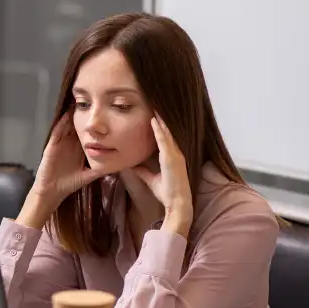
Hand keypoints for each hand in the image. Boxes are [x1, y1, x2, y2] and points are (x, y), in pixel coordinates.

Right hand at [17, 111, 102, 228]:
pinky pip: (57, 132)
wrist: (52, 191)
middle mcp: (70, 143)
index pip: (88, 133)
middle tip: (93, 100)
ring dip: (73, 114)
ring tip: (79, 101)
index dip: (95, 124)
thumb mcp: (89, 174)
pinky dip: (62, 123)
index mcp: (78, 149)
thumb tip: (118, 165)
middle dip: (84, 114)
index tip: (105, 113)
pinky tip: (67, 114)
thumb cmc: (69, 183)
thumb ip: (101, 169)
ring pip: (68, 126)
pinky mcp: (52, 146)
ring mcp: (60, 143)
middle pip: (78, 126)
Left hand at [132, 116, 192, 237]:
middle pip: (167, 132)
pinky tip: (154, 120)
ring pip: (166, 133)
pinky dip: (160, 130)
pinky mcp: (172, 158)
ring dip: (160, 120)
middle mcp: (176, 153)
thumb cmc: (167, 192)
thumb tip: (132, 165)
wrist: (177, 203)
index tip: (153, 114)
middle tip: (154, 104)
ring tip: (154, 106)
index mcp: (172, 157)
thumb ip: (143, 171)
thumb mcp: (151, 179)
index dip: (159, 127)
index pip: (165, 138)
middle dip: (161, 119)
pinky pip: (165, 141)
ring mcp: (175, 155)